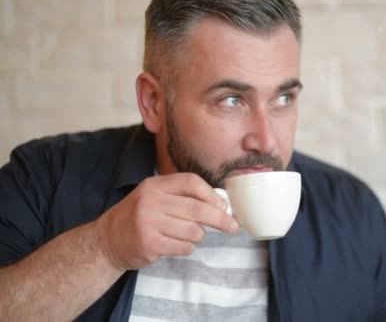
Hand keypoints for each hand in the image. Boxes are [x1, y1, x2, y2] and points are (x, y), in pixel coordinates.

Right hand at [94, 173, 237, 270]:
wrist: (107, 240)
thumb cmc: (140, 217)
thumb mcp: (155, 197)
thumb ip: (182, 196)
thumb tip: (221, 204)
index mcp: (155, 185)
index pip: (191, 182)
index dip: (212, 194)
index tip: (224, 206)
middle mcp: (151, 201)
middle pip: (197, 208)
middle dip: (221, 219)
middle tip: (233, 227)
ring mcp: (148, 222)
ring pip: (193, 230)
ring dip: (198, 236)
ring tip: (188, 235)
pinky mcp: (149, 244)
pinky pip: (184, 246)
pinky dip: (187, 247)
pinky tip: (176, 244)